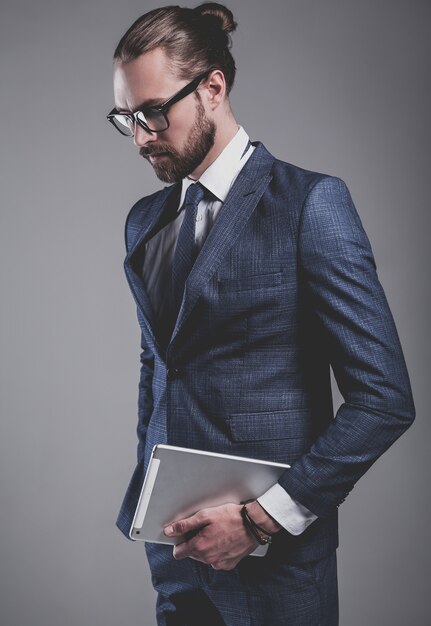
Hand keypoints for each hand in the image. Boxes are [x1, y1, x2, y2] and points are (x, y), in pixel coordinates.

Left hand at [163, 501, 280, 570]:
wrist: (253, 524)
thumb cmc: (231, 517)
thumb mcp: (205, 516)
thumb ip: (184, 525)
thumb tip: (169, 531)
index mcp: (200, 547)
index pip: (179, 553)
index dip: (179, 542)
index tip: (185, 534)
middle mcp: (208, 559)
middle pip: (191, 554)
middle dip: (194, 542)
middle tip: (205, 529)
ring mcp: (219, 563)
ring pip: (204, 558)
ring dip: (206, 547)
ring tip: (216, 533)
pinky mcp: (228, 564)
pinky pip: (216, 560)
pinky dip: (217, 552)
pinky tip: (223, 540)